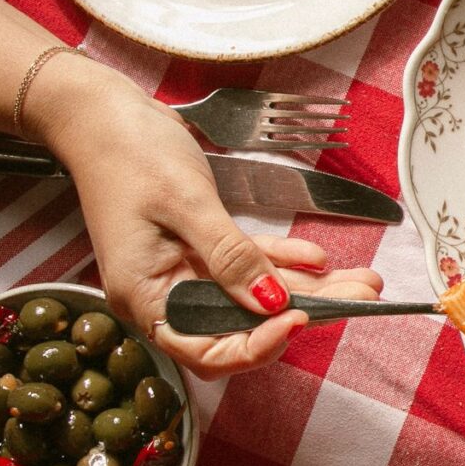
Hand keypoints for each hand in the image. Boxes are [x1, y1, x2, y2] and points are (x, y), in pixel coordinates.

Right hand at [27, 59, 383, 378]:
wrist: (102, 114)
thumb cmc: (129, 154)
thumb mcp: (186, 204)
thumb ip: (230, 256)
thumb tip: (271, 303)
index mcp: (145, 298)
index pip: (206, 351)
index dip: (256, 346)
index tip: (299, 320)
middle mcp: (164, 294)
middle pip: (241, 326)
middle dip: (304, 314)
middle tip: (361, 300)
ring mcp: (182, 272)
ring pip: (254, 295)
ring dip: (308, 288)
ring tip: (361, 280)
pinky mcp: (198, 247)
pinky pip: (247, 265)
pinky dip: (280, 261)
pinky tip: (319, 259)